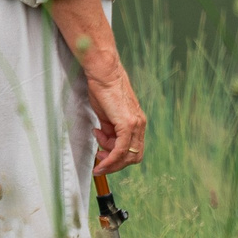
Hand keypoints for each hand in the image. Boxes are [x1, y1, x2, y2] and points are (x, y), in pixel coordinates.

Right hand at [84, 61, 148, 175]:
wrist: (104, 75)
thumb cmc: (103, 91)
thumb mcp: (106, 116)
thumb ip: (109, 130)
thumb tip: (106, 141)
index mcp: (137, 122)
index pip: (133, 149)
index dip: (119, 158)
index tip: (102, 154)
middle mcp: (140, 124)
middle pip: (134, 156)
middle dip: (116, 163)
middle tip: (100, 158)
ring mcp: (136, 124)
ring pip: (128, 155)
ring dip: (111, 161)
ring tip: (97, 151)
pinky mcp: (128, 123)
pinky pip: (121, 149)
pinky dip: (111, 160)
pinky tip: (101, 162)